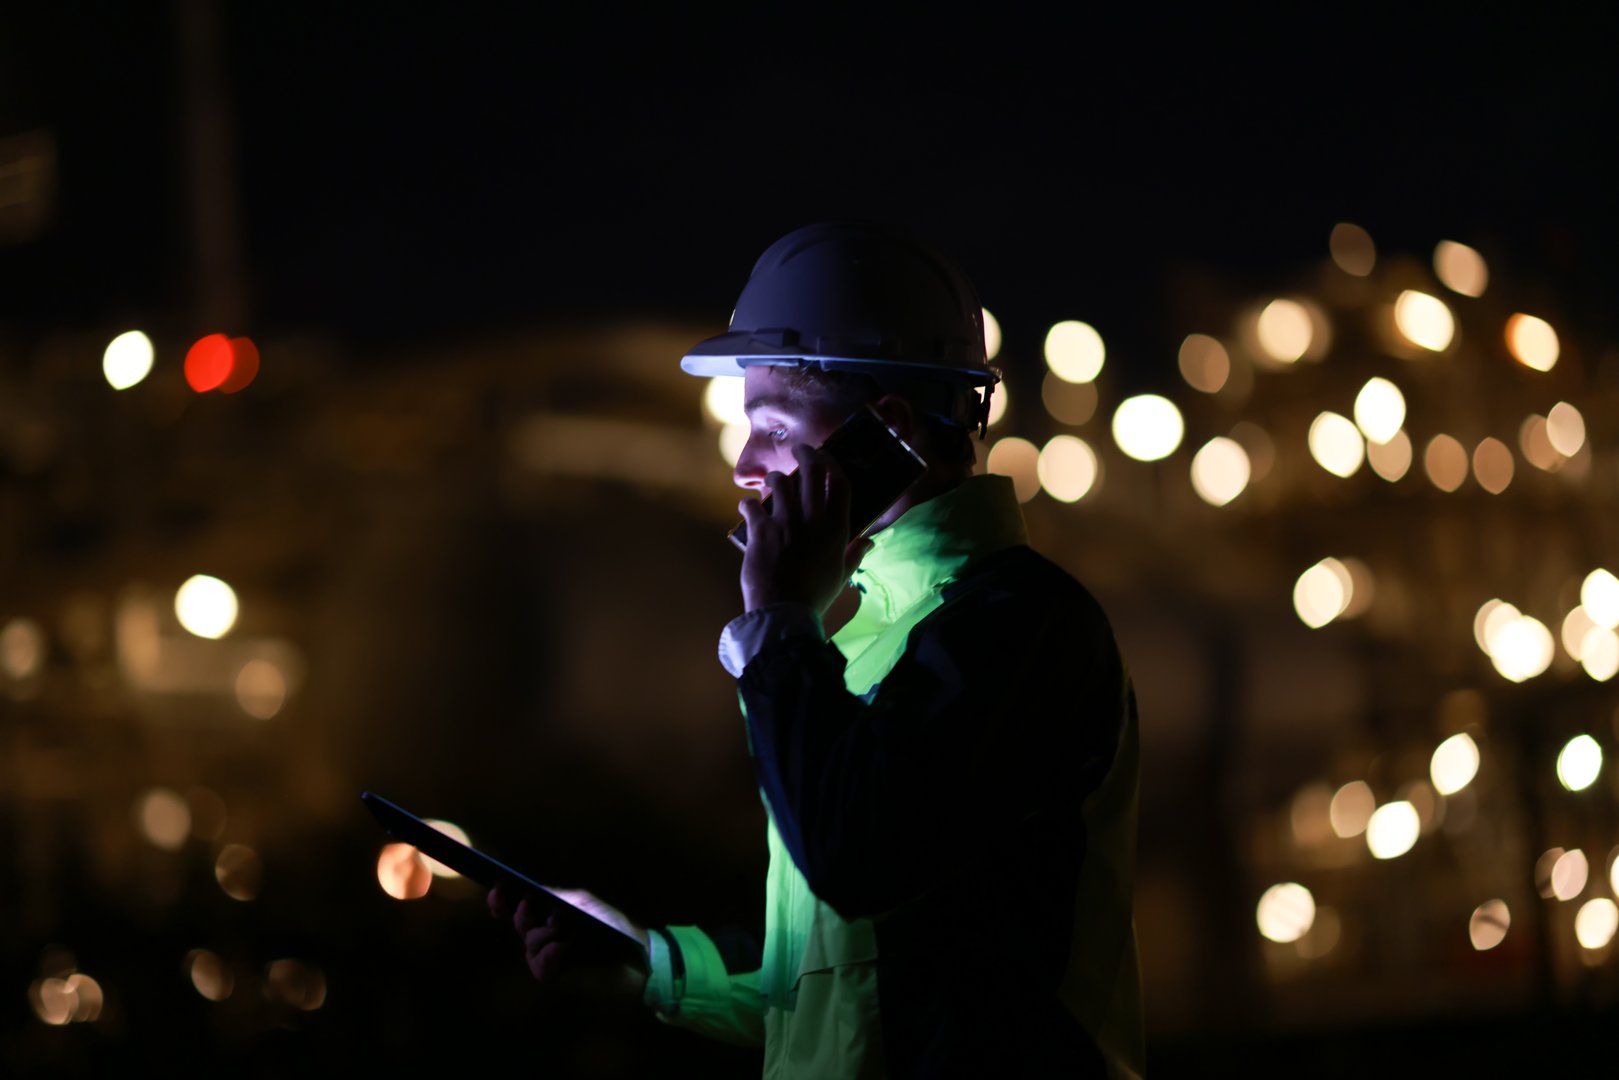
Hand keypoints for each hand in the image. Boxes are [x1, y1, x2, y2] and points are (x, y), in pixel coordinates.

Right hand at [488, 882, 649, 1004]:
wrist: (634, 955)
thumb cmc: (611, 925)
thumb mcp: (583, 904)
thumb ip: (557, 898)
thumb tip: (533, 892)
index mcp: (548, 916)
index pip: (517, 910)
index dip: (503, 902)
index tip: (497, 887)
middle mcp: (543, 936)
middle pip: (520, 924)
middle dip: (522, 914)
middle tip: (529, 903)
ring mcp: (547, 957)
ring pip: (530, 943)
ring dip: (544, 933)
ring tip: (561, 927)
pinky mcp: (555, 976)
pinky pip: (541, 964)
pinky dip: (550, 953)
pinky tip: (561, 946)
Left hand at [738, 443, 872, 615]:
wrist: (783, 611)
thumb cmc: (815, 595)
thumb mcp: (841, 575)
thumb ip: (855, 554)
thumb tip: (869, 542)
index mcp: (836, 529)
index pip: (839, 483)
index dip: (832, 464)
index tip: (825, 456)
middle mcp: (813, 520)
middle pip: (811, 473)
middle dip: (805, 455)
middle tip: (799, 450)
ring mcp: (786, 523)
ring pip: (779, 482)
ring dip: (774, 478)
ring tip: (772, 481)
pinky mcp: (761, 531)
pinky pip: (751, 505)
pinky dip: (747, 504)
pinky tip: (747, 508)